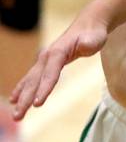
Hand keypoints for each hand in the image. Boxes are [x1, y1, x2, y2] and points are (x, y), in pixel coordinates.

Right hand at [9, 3, 108, 118]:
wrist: (89, 24)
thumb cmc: (93, 34)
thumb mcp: (95, 38)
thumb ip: (89, 43)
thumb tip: (84, 45)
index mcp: (58, 52)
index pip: (50, 74)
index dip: (44, 89)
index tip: (37, 104)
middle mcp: (47, 56)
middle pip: (35, 81)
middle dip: (26, 99)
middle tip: (18, 117)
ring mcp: (44, 60)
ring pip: (30, 81)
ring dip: (21, 98)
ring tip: (16, 115)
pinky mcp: (46, 63)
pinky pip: (31, 78)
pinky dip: (22, 89)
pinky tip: (15, 99)